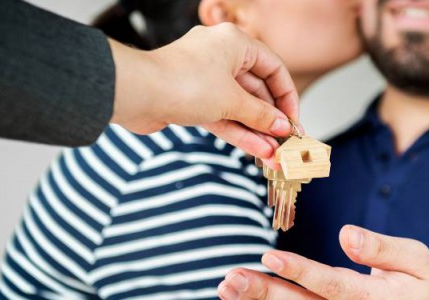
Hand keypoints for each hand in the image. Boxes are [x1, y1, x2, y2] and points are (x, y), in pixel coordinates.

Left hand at [109, 23, 299, 164]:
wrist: (136, 94)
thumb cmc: (181, 83)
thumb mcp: (232, 101)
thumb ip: (261, 115)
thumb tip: (282, 127)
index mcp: (234, 42)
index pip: (273, 68)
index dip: (287, 96)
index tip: (293, 120)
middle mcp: (220, 56)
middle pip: (256, 89)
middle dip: (270, 120)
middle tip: (285, 143)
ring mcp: (204, 79)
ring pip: (238, 106)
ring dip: (256, 131)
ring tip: (273, 155)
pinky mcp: (191, 99)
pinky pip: (222, 115)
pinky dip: (237, 131)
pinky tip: (256, 151)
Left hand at [217, 225, 428, 299]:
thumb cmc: (421, 286)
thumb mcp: (416, 261)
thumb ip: (383, 248)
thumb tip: (346, 234)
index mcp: (371, 297)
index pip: (331, 284)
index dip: (300, 272)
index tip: (269, 257)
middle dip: (264, 293)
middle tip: (232, 279)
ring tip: (227, 288)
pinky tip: (241, 298)